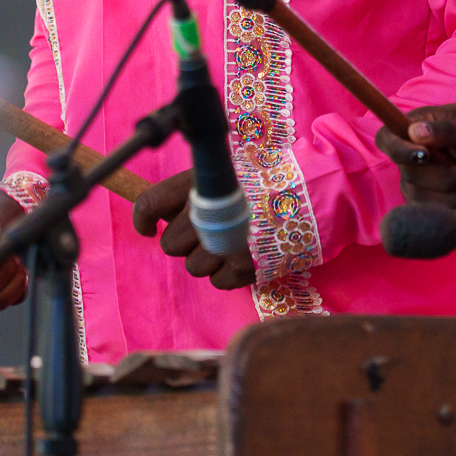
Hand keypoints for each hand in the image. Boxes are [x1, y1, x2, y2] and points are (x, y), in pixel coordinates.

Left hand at [132, 170, 256, 289]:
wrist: (312, 194)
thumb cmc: (264, 182)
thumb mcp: (224, 173)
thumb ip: (191, 192)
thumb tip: (158, 213)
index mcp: (200, 184)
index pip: (150, 203)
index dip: (142, 219)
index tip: (147, 228)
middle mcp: (209, 215)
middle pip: (170, 244)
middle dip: (185, 240)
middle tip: (209, 229)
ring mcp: (226, 244)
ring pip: (192, 267)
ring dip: (208, 258)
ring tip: (233, 240)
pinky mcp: (245, 268)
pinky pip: (217, 281)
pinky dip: (227, 273)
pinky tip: (244, 254)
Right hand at [374, 105, 455, 209]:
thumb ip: (446, 131)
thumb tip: (415, 132)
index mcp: (418, 127)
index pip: (387, 138)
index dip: (398, 150)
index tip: (425, 156)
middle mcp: (412, 154)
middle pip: (408, 174)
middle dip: (444, 178)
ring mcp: (419, 180)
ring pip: (420, 198)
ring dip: (455, 197)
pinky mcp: (430, 201)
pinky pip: (433, 213)